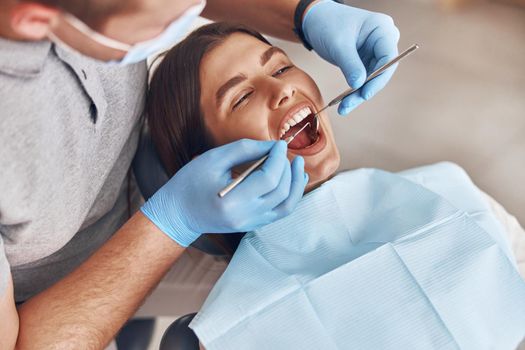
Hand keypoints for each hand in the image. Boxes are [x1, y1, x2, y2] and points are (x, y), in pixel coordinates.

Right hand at [141, 139, 306, 246]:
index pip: (268, 179)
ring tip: (298, 165)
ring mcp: (250, 224)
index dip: (278, 158)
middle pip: (280, 191)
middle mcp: (244, 217)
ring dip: (295, 184)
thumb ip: (245, 150)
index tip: (279, 143)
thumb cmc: (189, 183)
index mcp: (232, 201)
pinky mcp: (253, 225)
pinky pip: (280, 212)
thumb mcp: (213, 159)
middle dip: (287, 167)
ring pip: (286, 205)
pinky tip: (294, 181)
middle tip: (283, 151)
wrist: (177, 214)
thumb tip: (272, 145)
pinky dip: (291, 196)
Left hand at [303, 0, 399, 114]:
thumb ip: (350, 64)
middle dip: (366, 90)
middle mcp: (383, 40)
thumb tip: (359, 85)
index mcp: (382, 29)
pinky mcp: (365, 60)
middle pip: (382, 71)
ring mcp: (375, 51)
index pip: (389, 57)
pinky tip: (344, 102)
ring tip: (343, 108)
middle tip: (348, 104)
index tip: (365, 93)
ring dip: (358, 94)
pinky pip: (364, 79)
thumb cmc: (327, 24)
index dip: (379, 78)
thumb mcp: (338, 44)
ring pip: (372, 79)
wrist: (315, 20)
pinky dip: (354, 90)